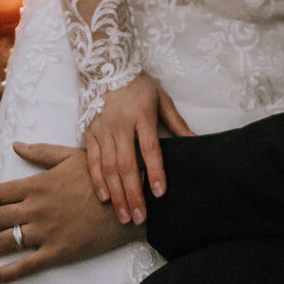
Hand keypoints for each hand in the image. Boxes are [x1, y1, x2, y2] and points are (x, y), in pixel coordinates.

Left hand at [0, 143, 137, 282]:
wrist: (129, 203)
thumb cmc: (102, 177)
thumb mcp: (72, 157)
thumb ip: (41, 152)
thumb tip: (15, 146)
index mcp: (38, 185)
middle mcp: (36, 209)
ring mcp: (45, 232)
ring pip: (5, 243)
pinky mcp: (57, 253)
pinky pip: (25, 266)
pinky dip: (6, 273)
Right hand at [85, 71, 193, 227]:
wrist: (106, 65)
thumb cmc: (138, 84)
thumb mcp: (161, 98)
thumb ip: (176, 122)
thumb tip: (194, 141)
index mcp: (141, 115)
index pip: (149, 148)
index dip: (154, 171)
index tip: (160, 192)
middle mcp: (120, 124)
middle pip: (126, 165)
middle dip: (133, 194)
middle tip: (139, 218)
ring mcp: (102, 129)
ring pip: (108, 168)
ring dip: (117, 194)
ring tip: (124, 215)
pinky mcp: (89, 132)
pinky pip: (93, 161)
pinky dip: (98, 181)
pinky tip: (105, 197)